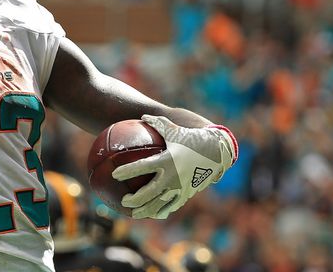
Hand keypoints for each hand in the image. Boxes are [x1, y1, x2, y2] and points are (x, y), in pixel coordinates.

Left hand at [112, 115, 236, 218]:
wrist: (217, 152)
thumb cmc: (192, 138)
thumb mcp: (174, 129)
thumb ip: (157, 123)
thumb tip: (142, 116)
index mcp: (167, 160)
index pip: (142, 167)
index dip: (127, 171)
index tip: (115, 174)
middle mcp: (173, 176)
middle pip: (148, 193)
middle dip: (134, 199)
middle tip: (124, 200)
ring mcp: (180, 187)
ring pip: (159, 204)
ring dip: (145, 210)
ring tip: (135, 213)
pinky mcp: (187, 194)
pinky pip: (172, 205)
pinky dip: (162, 211)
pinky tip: (154, 214)